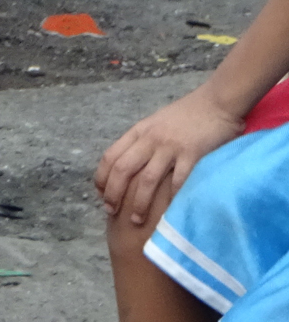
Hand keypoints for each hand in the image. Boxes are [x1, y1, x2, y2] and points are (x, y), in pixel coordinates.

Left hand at [95, 87, 246, 225]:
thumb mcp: (155, 123)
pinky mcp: (193, 154)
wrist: (219, 100)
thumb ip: (140, 142)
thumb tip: (123, 169)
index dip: (102, 180)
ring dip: (138, 204)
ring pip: (146, 180)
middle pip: (122, 171)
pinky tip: (166, 213)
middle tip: (112, 212)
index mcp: (139, 132)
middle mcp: (151, 139)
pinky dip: (170, 199)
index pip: (110, 157)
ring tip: (136, 221)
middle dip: (113, 195)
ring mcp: (171, 147)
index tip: (102, 196)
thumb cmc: (187, 115)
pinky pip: (177, 182)